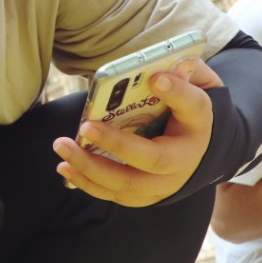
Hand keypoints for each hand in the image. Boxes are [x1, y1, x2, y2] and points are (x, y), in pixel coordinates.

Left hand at [53, 58, 221, 206]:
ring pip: (128, 183)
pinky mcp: (144, 195)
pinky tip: (65, 167)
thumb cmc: (183, 109)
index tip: (155, 77)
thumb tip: (156, 67)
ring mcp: (165, 183)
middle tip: (86, 127)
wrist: (196, 148)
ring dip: (91, 167)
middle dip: (117, 144)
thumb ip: (181, 70)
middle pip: (153, 158)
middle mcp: (185, 159)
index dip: (176, 92)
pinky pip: (114, 194)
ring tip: (63, 146)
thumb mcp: (193, 84)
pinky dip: (87, 183)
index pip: (193, 106)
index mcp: (198, 123)